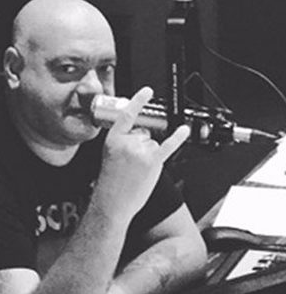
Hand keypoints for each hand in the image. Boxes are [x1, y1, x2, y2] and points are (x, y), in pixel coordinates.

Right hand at [92, 87, 189, 219]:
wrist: (112, 202)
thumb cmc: (110, 183)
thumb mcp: (109, 155)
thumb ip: (123, 142)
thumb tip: (142, 135)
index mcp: (113, 139)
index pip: (128, 115)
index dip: (138, 101)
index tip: (147, 91)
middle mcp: (128, 142)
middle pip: (144, 132)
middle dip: (142, 144)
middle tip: (131, 162)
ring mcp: (141, 151)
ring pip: (153, 142)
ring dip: (150, 155)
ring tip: (138, 170)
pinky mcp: (153, 162)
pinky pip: (168, 145)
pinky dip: (177, 137)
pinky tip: (183, 131)